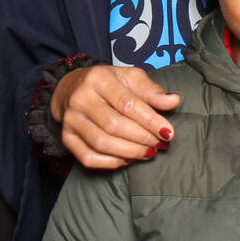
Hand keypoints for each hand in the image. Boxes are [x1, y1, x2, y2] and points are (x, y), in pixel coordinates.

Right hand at [54, 64, 181, 168]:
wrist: (71, 89)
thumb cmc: (108, 83)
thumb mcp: (130, 78)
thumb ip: (151, 90)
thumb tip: (173, 101)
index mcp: (98, 78)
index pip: (127, 104)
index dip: (150, 121)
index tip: (168, 132)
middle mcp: (80, 98)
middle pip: (114, 125)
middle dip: (142, 138)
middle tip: (161, 144)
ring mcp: (70, 120)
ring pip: (102, 143)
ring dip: (130, 152)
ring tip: (149, 152)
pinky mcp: (66, 138)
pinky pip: (89, 158)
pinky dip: (112, 163)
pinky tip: (128, 158)